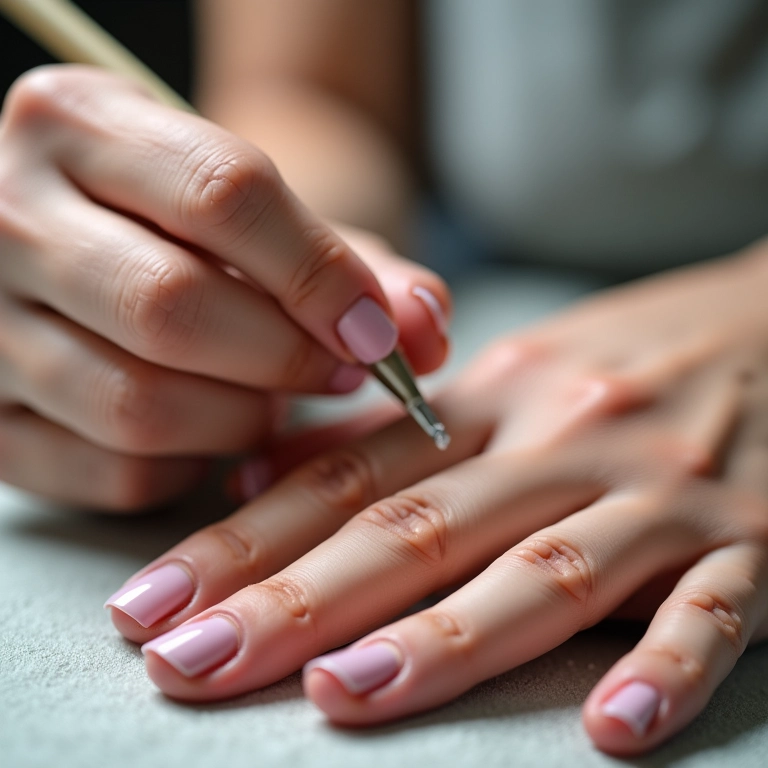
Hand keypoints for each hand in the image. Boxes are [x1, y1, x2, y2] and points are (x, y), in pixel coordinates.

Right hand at [0, 66, 448, 508]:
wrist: (109, 233)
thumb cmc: (202, 226)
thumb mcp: (275, 215)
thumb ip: (363, 267)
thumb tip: (424, 332)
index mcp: (79, 123)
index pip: (220, 193)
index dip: (319, 276)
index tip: (377, 332)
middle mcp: (6, 213)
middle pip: (171, 308)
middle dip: (285, 359)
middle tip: (341, 372)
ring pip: (138, 404)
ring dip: (241, 418)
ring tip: (277, 396)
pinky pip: (112, 469)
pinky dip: (189, 464)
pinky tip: (212, 427)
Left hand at [105, 246, 767, 754]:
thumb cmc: (628, 359)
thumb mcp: (509, 376)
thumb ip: (396, 434)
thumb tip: (266, 477)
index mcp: (494, 401)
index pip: (348, 477)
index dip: (242, 542)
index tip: (150, 603)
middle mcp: (562, 441)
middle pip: (416, 525)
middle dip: (298, 601)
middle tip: (188, 664)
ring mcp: (661, 491)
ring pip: (542, 570)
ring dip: (445, 637)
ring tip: (342, 695)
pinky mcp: (757, 538)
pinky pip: (711, 610)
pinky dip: (662, 666)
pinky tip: (606, 732)